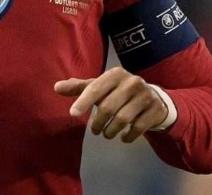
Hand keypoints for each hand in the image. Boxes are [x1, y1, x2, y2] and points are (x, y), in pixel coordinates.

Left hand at [54, 67, 168, 142]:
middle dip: (97, 122)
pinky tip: (123, 137)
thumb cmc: (119, 92)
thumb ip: (79, 88)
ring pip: (122, 119)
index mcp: (115, 74)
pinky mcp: (155, 110)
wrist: (153, 98)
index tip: (73, 114)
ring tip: (106, 134)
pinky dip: (127, 136)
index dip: (83, 101)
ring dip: (110, 131)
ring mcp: (146, 95)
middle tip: (94, 130)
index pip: (96, 88)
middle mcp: (131, 82)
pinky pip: (138, 128)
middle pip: (108, 107)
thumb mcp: (100, 87)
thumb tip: (56, 87)